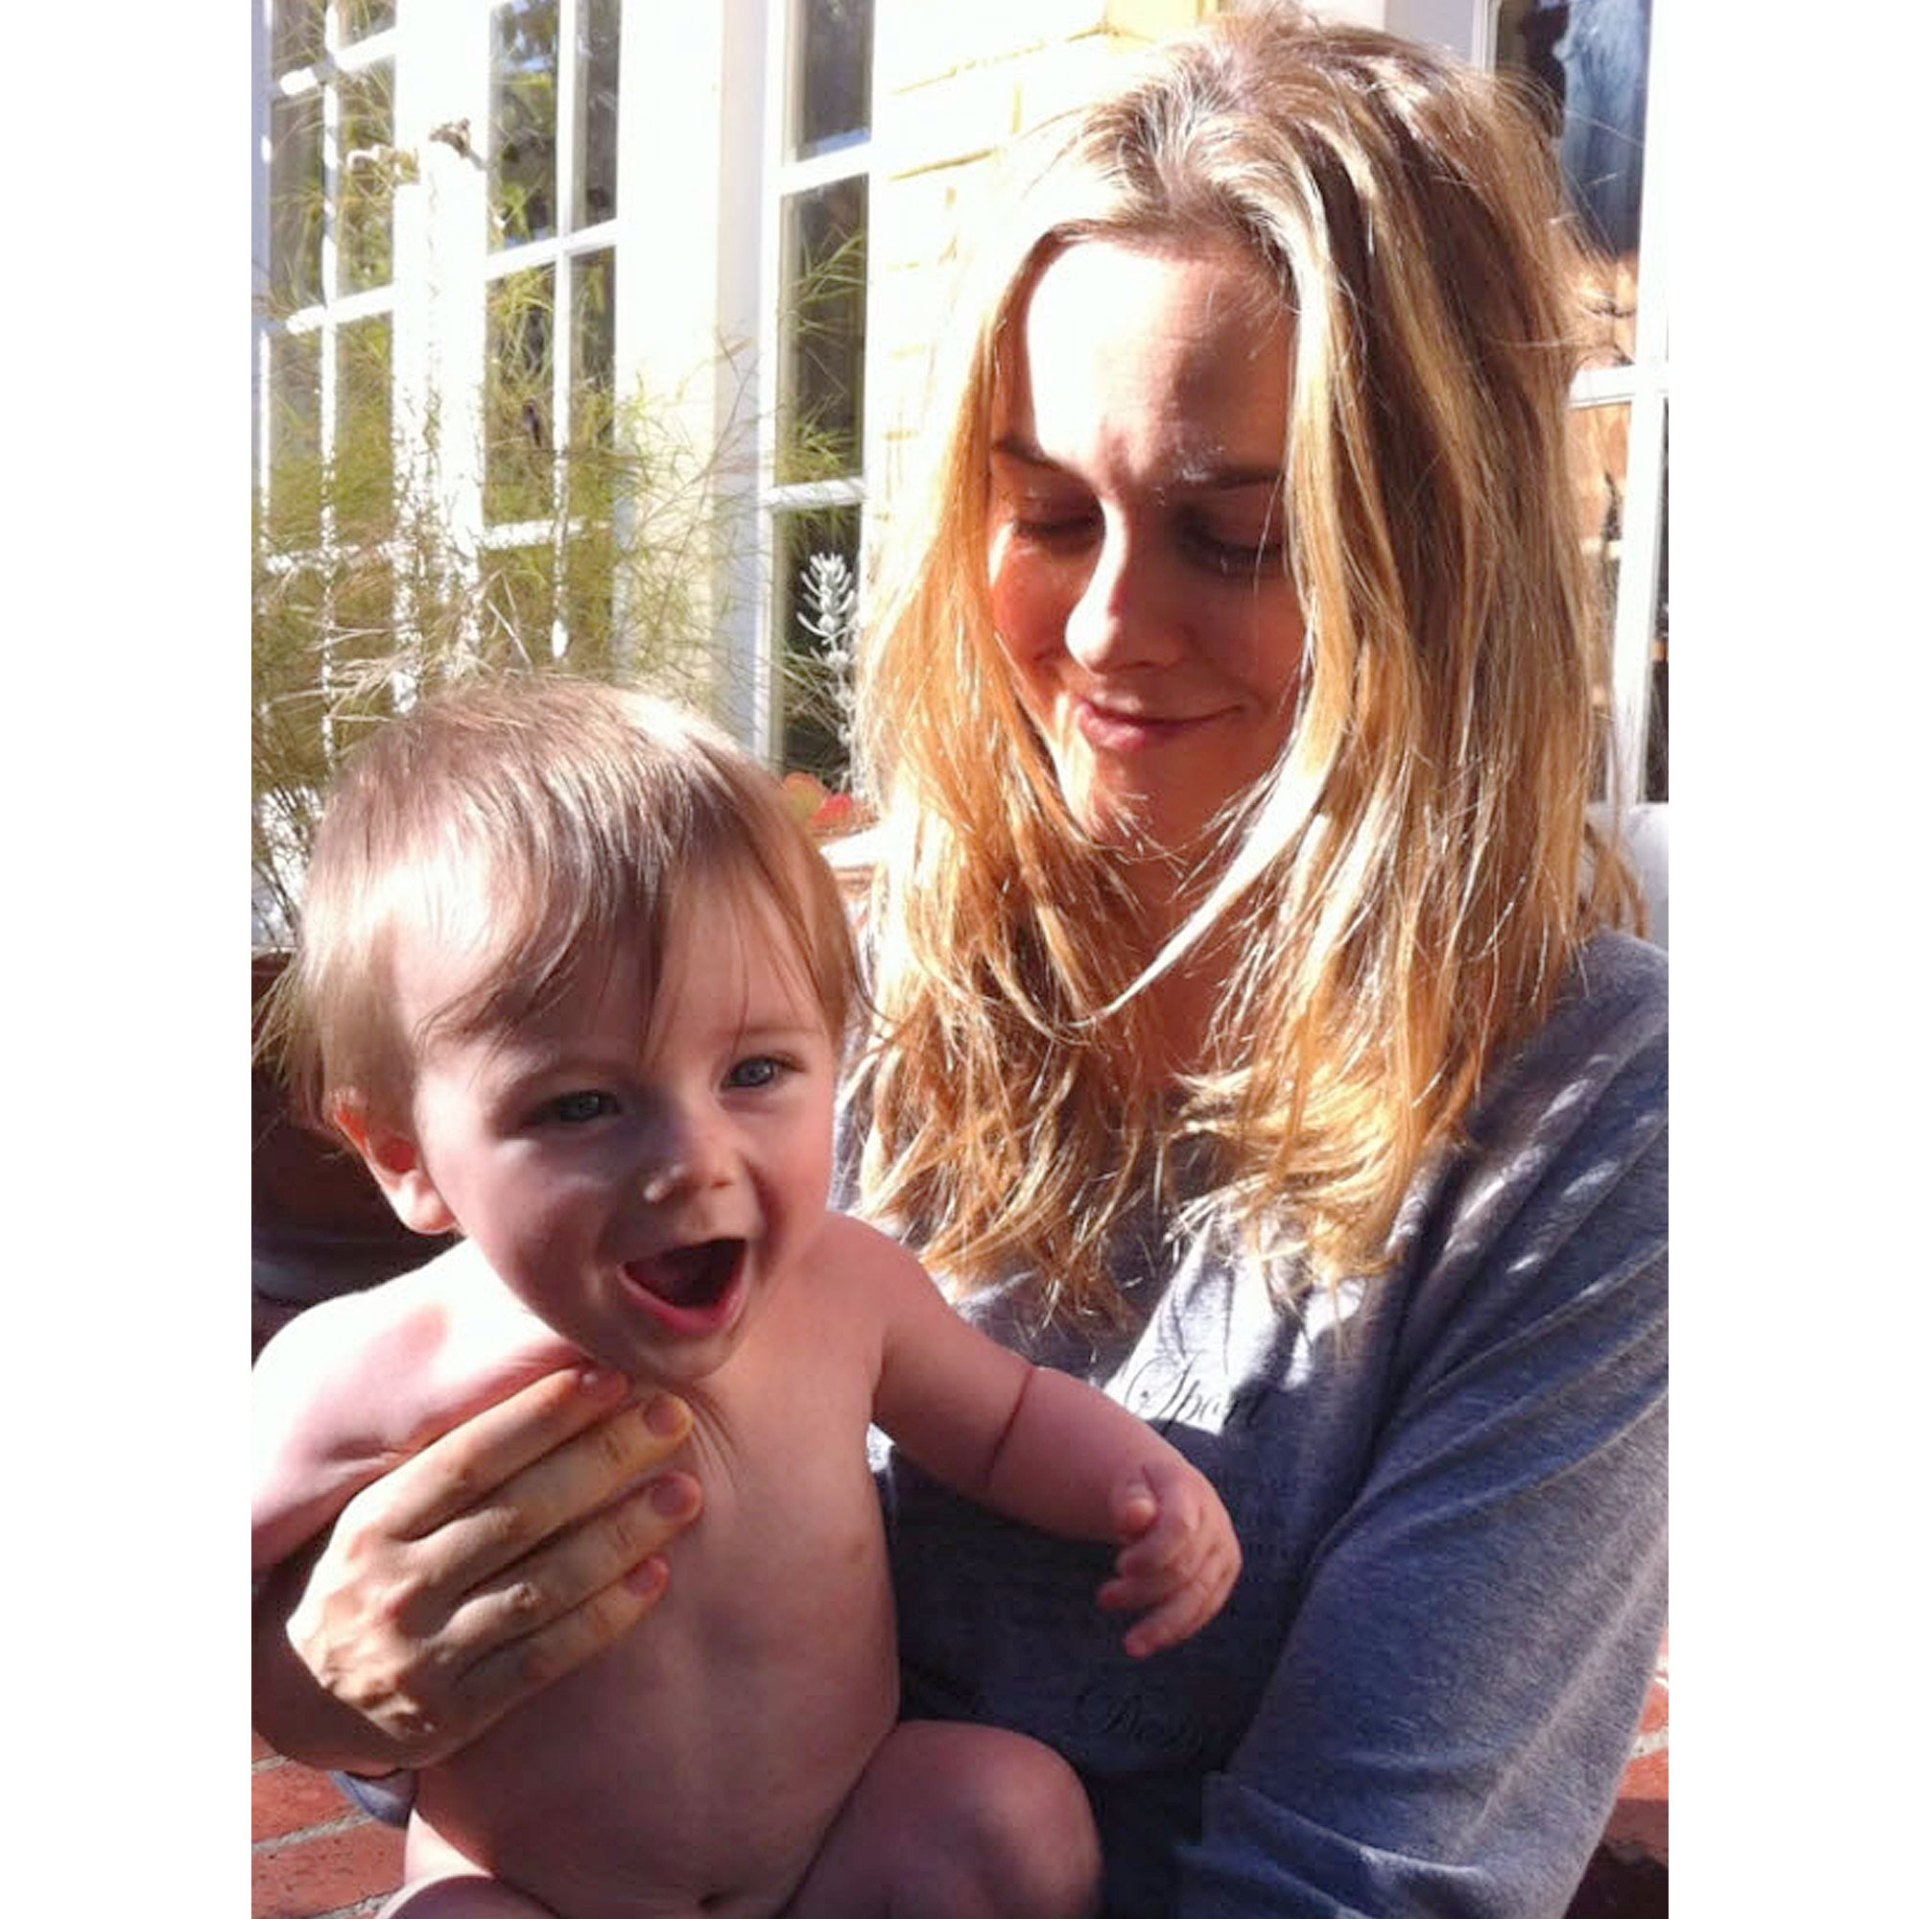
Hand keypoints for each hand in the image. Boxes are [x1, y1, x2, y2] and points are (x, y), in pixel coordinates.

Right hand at [255, 1366, 701, 1772]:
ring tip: (683, 1493)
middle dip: (603, 1461)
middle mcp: (395, 1587)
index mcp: (372, 1523)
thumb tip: (542, 1368)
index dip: (543, 1415)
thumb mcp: (369, 1507)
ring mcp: (422, 1657)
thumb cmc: (361, 1569)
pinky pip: (543, 1662)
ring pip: (540, 1588)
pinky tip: (655, 1577)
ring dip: (621, 1536)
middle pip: (517, 1516)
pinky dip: (604, 1619)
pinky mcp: (451, 1717)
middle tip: (671, 1419)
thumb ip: (438, 1456)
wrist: (293, 1695)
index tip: (610, 1375)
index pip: (469, 1460)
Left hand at [1095, 1455, 1240, 1657]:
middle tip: (1103, 1599)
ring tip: (1130, 1645)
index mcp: (1189, 1490)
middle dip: (1143, 1592)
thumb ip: (1130, 1500)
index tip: (1121, 1567)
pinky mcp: (1224, 1574)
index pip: (1178, 1527)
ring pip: (1198, 1597)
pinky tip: (1148, 1641)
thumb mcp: (1127, 1484)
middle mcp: (1214, 1521)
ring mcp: (1223, 1549)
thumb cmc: (1139, 1489)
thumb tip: (1133, 1517)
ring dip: (1162, 1625)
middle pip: (1184, 1569)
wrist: (1166, 1488)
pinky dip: (1178, 1629)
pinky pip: (1205, 1608)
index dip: (1152, 1554)